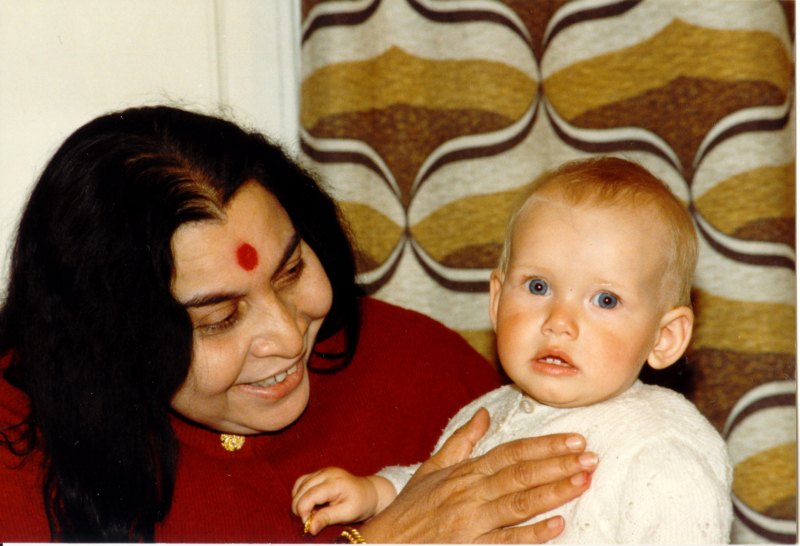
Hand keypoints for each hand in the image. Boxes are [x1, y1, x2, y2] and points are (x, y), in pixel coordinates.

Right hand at [292, 467, 395, 534]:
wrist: (369, 493)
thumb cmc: (360, 504)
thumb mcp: (347, 514)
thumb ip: (327, 519)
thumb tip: (309, 528)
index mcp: (336, 482)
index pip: (310, 495)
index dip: (303, 511)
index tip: (307, 524)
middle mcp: (327, 473)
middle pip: (301, 490)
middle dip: (299, 508)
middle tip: (309, 521)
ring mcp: (322, 471)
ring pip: (299, 485)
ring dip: (299, 500)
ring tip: (310, 513)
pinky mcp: (319, 473)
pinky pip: (302, 482)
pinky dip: (300, 494)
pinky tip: (309, 504)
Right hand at [358, 408, 596, 542]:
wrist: (383, 544)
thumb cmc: (409, 509)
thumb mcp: (432, 468)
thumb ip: (462, 442)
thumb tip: (484, 414)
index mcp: (464, 472)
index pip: (511, 452)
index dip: (544, 446)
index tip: (573, 440)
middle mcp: (470, 493)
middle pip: (520, 474)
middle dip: (558, 464)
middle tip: (590, 457)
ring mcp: (471, 522)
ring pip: (518, 503)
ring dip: (553, 492)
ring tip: (583, 481)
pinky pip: (506, 541)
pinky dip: (532, 534)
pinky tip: (557, 525)